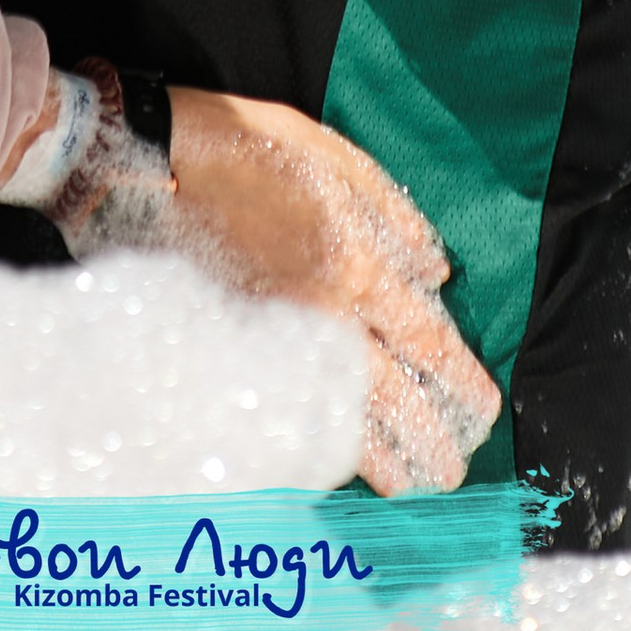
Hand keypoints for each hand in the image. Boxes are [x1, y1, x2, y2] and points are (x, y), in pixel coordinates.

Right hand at [162, 90, 500, 496]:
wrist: (149, 163)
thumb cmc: (243, 145)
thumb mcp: (330, 154)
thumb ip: (390, 211)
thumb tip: (436, 268)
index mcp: (355, 264)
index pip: (424, 340)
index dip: (458, 379)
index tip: (482, 409)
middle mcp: (323, 315)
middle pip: (389, 394)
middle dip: (426, 438)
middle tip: (450, 471)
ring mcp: (276, 342)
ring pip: (338, 416)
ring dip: (378, 458)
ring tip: (405, 484)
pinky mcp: (236, 353)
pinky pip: (286, 410)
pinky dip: (312, 439)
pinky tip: (329, 456)